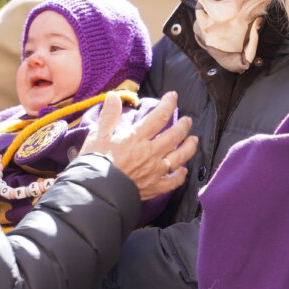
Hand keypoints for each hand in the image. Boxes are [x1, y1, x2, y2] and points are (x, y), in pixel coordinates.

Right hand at [80, 92, 197, 199]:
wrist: (96, 192)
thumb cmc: (94, 163)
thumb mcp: (97, 135)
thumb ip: (109, 115)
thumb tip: (114, 96)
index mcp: (137, 138)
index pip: (159, 116)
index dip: (169, 104)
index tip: (173, 96)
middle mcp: (150, 153)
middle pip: (174, 136)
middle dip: (183, 126)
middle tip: (188, 120)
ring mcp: (154, 171)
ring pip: (179, 157)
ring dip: (189, 147)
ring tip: (194, 140)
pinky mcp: (153, 188)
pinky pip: (172, 182)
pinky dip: (180, 176)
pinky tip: (183, 171)